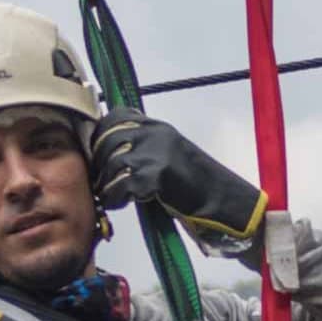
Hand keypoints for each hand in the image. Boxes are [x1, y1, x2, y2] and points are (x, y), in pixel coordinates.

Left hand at [90, 111, 265, 252]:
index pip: (117, 117)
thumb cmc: (195, 187)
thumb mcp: (168, 156)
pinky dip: (114, 198)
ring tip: (111, 196)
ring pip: (111, 163)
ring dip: (106, 184)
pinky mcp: (155, 175)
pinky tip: (120, 204)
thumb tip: (111, 155)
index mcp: (159, 127)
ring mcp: (156, 153)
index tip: (98, 155)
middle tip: (101, 181)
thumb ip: (144, 149)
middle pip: (108, 139)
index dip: (101, 135)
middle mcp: (156, 134)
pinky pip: (120, 185)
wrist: (223, 203)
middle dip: (99, 162)